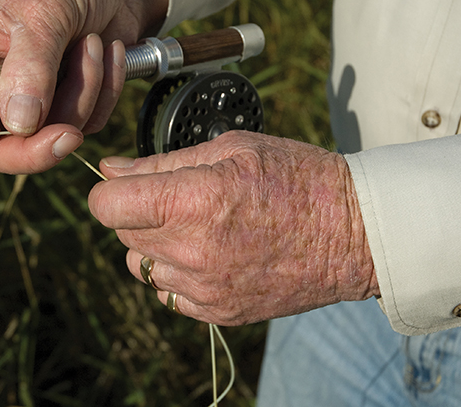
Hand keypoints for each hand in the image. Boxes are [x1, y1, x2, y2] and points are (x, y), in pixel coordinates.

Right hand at [0, 0, 167, 173]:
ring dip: (83, 96)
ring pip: (49, 138)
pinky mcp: (69, 109)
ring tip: (92, 45)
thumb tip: (20, 125)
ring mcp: (32, 105)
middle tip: (70, 135)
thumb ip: (29, 67)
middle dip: (34, 147)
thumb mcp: (42, 13)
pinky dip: (105, 93)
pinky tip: (109, 52)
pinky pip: (88, 125)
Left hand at [88, 131, 379, 325]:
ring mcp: (204, 287)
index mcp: (194, 200)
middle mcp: (192, 250)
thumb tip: (110, 170)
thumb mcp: (231, 149)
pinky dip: (176, 274)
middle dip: (138, 212)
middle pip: (122, 234)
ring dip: (154, 245)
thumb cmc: (296, 177)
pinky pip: (168, 294)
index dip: (110, 192)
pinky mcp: (217, 311)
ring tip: (195, 227)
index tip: (124, 185)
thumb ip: (162, 163)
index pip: (107, 206)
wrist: (353, 232)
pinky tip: (208, 255)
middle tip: (177, 198)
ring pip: (141, 266)